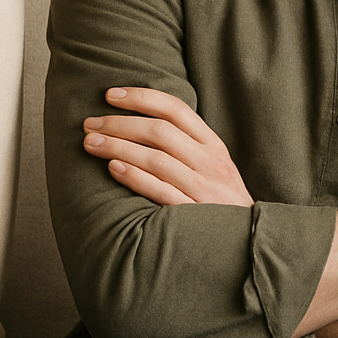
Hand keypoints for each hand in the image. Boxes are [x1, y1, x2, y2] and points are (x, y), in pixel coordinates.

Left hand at [82, 87, 253, 207]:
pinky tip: (113, 168)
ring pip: (156, 159)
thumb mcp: (213, 166)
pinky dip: (135, 178)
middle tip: (89, 123)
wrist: (248, 243)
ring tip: (91, 143)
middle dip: (119, 123)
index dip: (141, 97)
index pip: (175, 109)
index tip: (109, 94)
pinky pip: (161, 191)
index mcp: (213, 145)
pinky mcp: (194, 215)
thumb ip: (186, 144)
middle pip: (160, 132)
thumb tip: (139, 120)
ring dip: (118, 147)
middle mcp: (210, 163)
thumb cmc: (220, 200)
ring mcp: (203, 189)